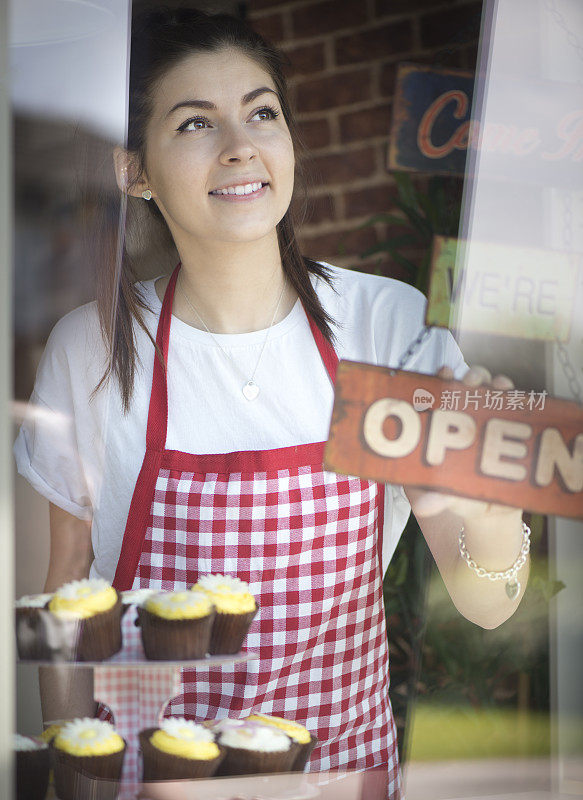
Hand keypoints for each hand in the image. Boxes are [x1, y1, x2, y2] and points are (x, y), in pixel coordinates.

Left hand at [405, 364, 520, 523]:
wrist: (489, 511)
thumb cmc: (457, 498)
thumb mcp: (444, 498)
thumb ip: (435, 499)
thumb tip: (423, 507)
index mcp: (442, 427)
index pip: (439, 395)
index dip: (440, 381)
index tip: (442, 374)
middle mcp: (465, 416)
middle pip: (467, 386)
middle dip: (470, 377)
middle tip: (471, 380)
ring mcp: (490, 418)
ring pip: (491, 390)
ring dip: (494, 382)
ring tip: (496, 385)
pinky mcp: (512, 425)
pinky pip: (516, 406)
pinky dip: (516, 396)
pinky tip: (516, 394)